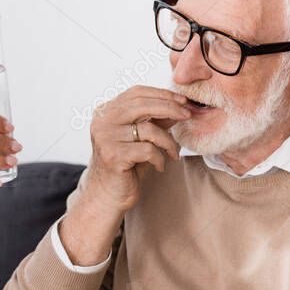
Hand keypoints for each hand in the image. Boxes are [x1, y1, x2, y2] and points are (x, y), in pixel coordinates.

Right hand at [86, 86, 189, 210]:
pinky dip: (160, 158)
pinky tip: (159, 166)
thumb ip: (155, 120)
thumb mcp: (142, 139)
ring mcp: (106, 138)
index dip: (162, 94)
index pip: (136, 93)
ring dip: (168, 141)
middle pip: (142, 105)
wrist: (107, 196)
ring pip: (149, 129)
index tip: (182, 101)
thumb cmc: (126, 166)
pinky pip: (148, 150)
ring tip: (173, 153)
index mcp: (105, 112)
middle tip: (187, 116)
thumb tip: (179, 105)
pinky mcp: (113, 156)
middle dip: (170, 109)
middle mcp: (102, 122)